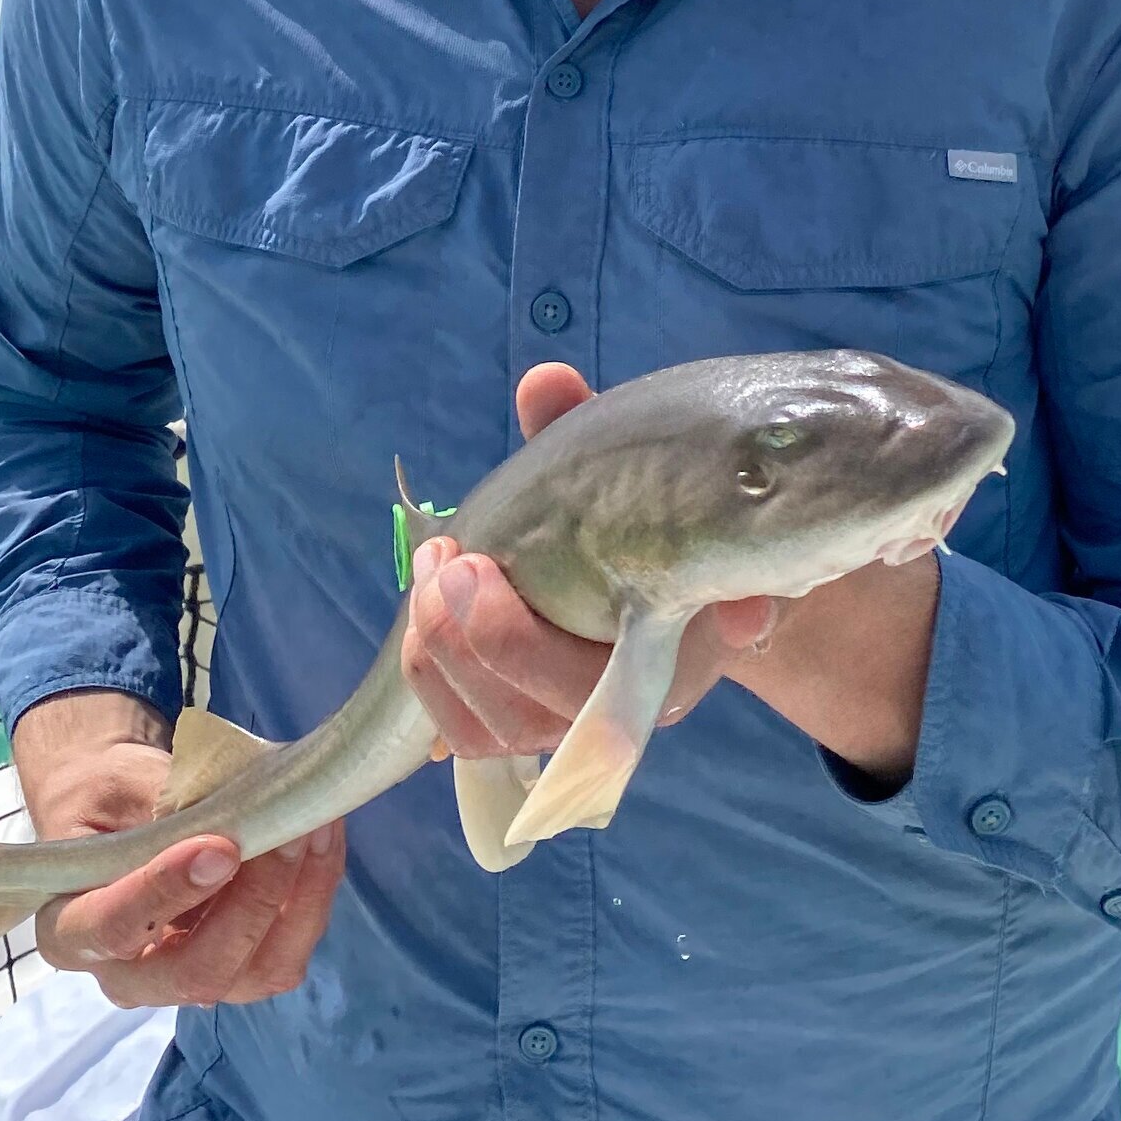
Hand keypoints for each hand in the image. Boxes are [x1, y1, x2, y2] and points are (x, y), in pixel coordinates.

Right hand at [10, 692, 346, 1009]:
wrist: (124, 810)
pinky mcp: (237, 973)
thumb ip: (162, 813)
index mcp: (69, 930)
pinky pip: (286, 954)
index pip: (113, 929)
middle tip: (289, 833)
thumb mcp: (118, 788)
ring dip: (297, 900)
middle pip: (196, 972)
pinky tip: (322, 842)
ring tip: (316, 828)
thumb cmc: (111, 797)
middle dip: (252, 904)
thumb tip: (233, 817)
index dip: (166, 892)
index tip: (219, 846)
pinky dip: (313, 897)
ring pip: (255, 972)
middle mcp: (125, 976)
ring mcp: (187, 982)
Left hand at [403, 365, 942, 785]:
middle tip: (448, 557)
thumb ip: (592, 428)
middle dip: (470, 635)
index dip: (516, 640)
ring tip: (432, 567)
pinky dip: (432, 680)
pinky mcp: (528, 721)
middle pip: (528, 714)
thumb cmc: (666, 506)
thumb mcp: (644, 465)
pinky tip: (421, 610)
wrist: (700, 554)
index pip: (595, 694)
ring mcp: (573, 722)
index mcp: (672, 655)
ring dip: (440, 653)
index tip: (479, 561)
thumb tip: (543, 384)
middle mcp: (624, 705)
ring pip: (488, 729)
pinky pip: (466, 736)